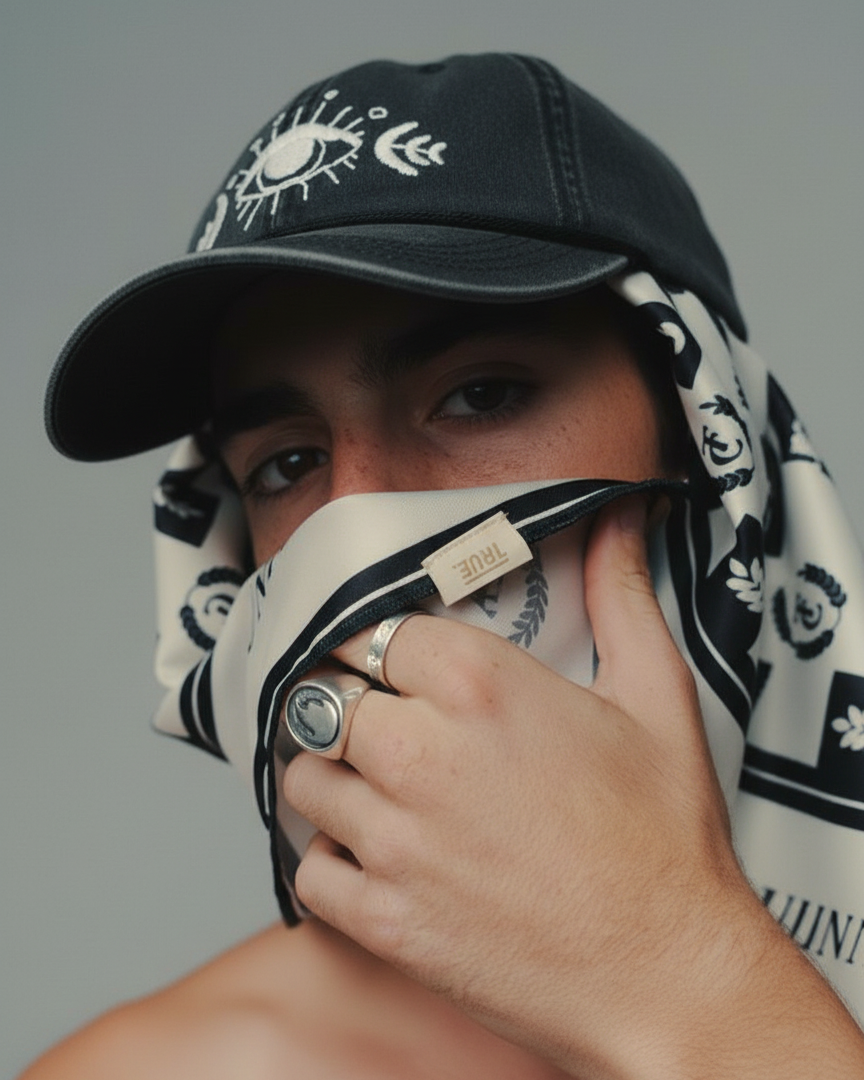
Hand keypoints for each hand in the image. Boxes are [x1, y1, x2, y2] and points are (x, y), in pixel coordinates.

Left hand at [284, 496, 863, 1078]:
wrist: (668, 974)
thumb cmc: (663, 844)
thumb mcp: (657, 697)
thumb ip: (622, 597)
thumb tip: (616, 526)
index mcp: (479, 688)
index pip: (371, 630)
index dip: (379, 643)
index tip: (389, 657)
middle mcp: (421, 757)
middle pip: (323, 697)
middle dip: (348, 702)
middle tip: (384, 718)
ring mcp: (395, 843)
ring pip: (304, 777)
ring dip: (333, 774)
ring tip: (376, 782)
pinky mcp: (385, 921)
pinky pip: (310, 871)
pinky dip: (329, 859)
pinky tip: (372, 853)